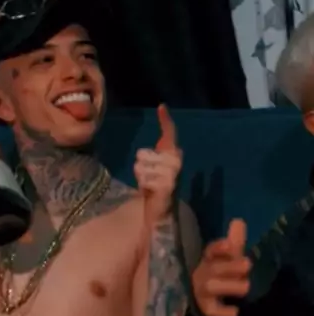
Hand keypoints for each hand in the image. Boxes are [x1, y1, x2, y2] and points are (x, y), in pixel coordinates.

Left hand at [134, 104, 182, 222]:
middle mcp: (175, 161)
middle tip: (149, 178)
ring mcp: (172, 174)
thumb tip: (161, 110)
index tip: (161, 107)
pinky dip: (145, 187)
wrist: (161, 209)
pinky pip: (145, 180)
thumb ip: (157, 144)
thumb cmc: (156, 182)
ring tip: (150, 185)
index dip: (165, 120)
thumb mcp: (153, 161)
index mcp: (173, 153)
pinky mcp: (167, 186)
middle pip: (142, 154)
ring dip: (141, 178)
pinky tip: (151, 192)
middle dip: (140, 167)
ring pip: (140, 167)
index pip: (169, 132)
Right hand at [191, 219, 250, 315]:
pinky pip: (212, 311)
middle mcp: (203, 273)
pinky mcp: (206, 309)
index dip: (219, 248)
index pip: (210, 251)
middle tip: (247, 264)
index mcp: (208, 259)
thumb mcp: (227, 258)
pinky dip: (223, 313)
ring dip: (229, 285)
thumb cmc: (218, 273)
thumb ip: (234, 242)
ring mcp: (203, 292)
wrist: (202, 300)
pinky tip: (235, 312)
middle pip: (213, 268)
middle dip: (230, 266)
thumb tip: (239, 220)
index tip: (230, 245)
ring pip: (211, 287)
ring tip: (245, 286)